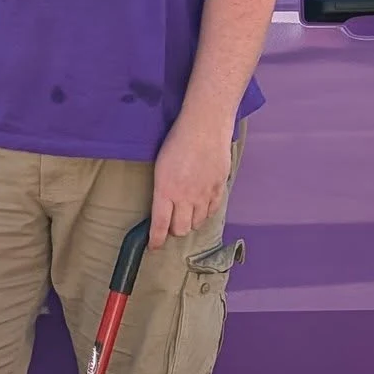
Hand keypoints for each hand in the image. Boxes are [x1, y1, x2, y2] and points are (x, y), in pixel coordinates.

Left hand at [150, 115, 231, 248]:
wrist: (204, 126)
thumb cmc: (177, 141)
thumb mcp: (161, 167)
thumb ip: (163, 190)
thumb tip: (164, 207)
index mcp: (166, 191)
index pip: (160, 225)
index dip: (156, 240)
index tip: (154, 247)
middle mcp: (185, 197)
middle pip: (180, 229)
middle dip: (174, 230)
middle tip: (171, 223)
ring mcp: (204, 194)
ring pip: (197, 222)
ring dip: (190, 222)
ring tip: (186, 213)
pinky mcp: (219, 188)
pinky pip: (213, 211)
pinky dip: (205, 213)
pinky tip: (201, 206)